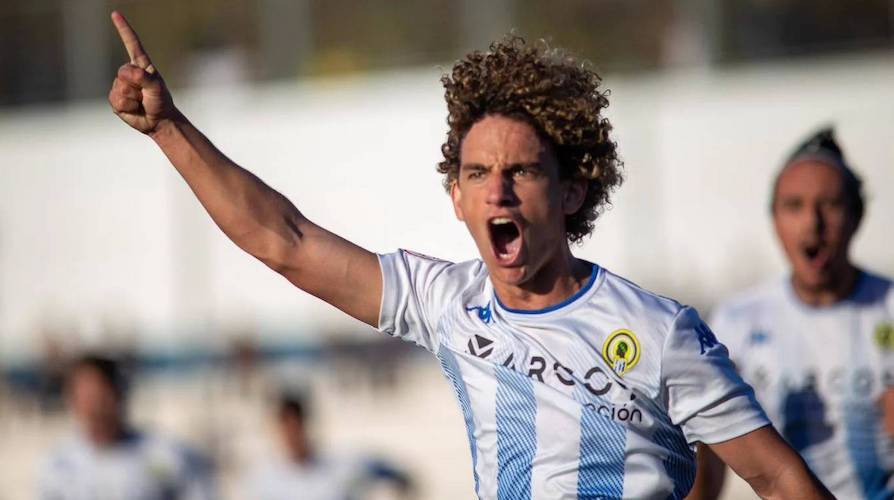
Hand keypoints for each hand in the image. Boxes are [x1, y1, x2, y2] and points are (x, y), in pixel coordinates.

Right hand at [108, 11, 174, 133]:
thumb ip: (144, 78)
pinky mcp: (115, 99)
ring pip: (119, 88)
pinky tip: (133, 109)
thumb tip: (126, 73)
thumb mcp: (157, 88)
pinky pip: (116, 99)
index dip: (123, 29)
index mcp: (141, 66)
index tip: (115, 14)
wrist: (158, 121)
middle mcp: (129, 73)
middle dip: (136, 86)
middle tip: (145, 95)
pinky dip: (127, 106)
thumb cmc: (160, 102)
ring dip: (132, 98)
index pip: (131, 44)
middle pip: (124, 72)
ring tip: (141, 102)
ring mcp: (120, 85)